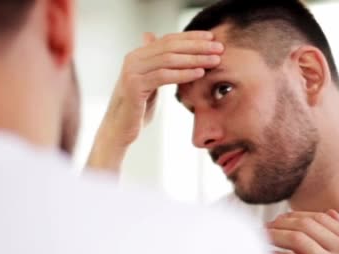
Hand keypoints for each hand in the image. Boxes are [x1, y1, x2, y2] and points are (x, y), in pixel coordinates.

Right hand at [87, 31, 222, 171]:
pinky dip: (183, 73)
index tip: (212, 39)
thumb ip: (159, 67)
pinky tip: (199, 73)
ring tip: (215, 60)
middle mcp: (133, 58)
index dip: (191, 37)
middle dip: (197, 46)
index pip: (169, 39)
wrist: (119, 130)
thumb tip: (164, 51)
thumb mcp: (151, 84)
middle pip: (170, 46)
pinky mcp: (134, 85)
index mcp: (138, 55)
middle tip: (219, 48)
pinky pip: (163, 76)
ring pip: (169, 59)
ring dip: (195, 59)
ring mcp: (132, 71)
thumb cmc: (137, 109)